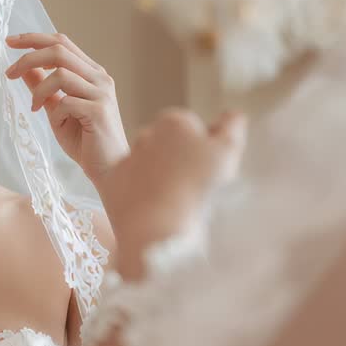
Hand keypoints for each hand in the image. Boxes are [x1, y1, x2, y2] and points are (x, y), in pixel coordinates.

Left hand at [6, 33, 128, 183]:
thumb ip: (43, 87)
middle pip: (59, 51)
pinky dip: (55, 112)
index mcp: (92, 74)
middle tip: (9, 73)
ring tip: (35, 107)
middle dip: (28, 58)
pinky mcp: (99, 111)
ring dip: (39, 90)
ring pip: (60, 74)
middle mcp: (100, 78)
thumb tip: (24, 68)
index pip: (62, 43)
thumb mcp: (57, 109)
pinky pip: (66, 102)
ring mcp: (101, 93)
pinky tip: (58, 124)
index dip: (34, 39)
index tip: (10, 42)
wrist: (108, 169)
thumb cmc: (85, 141)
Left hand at [97, 108, 246, 268]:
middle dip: (179, 159)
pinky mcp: (112, 183)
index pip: (192, 128)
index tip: (209, 169)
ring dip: (160, 176)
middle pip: (169, 144)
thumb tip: (233, 114)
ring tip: (174, 201)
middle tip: (193, 186)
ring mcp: (127, 158)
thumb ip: (232, 126)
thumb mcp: (228, 152)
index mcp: (174, 122)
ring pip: (149, 164)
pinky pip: (129, 184)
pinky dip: (139, 193)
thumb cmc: (196, 189)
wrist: (157, 231)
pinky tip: (153, 208)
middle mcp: (146, 134)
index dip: (204, 148)